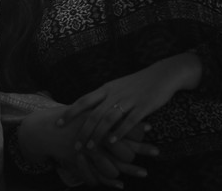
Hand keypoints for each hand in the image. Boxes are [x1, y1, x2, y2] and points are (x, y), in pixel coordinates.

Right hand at [18, 107, 156, 186]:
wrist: (45, 128)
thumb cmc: (69, 118)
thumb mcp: (87, 109)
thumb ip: (103, 108)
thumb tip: (121, 105)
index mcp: (97, 117)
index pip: (121, 121)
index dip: (136, 125)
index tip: (151, 126)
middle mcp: (94, 134)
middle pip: (121, 143)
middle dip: (140, 148)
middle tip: (157, 152)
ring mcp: (88, 148)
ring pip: (112, 161)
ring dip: (130, 169)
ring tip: (145, 173)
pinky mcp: (82, 161)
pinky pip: (98, 173)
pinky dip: (110, 180)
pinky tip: (121, 184)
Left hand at [57, 52, 201, 149]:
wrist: (162, 74)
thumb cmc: (138, 83)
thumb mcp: (118, 86)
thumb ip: (104, 98)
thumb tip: (88, 110)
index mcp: (107, 88)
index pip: (84, 100)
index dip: (70, 112)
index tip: (58, 123)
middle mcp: (115, 93)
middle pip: (94, 113)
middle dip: (83, 130)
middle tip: (75, 145)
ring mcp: (129, 100)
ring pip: (109, 119)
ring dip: (98, 134)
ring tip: (91, 147)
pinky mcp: (143, 106)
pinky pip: (129, 120)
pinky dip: (120, 131)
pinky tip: (113, 141)